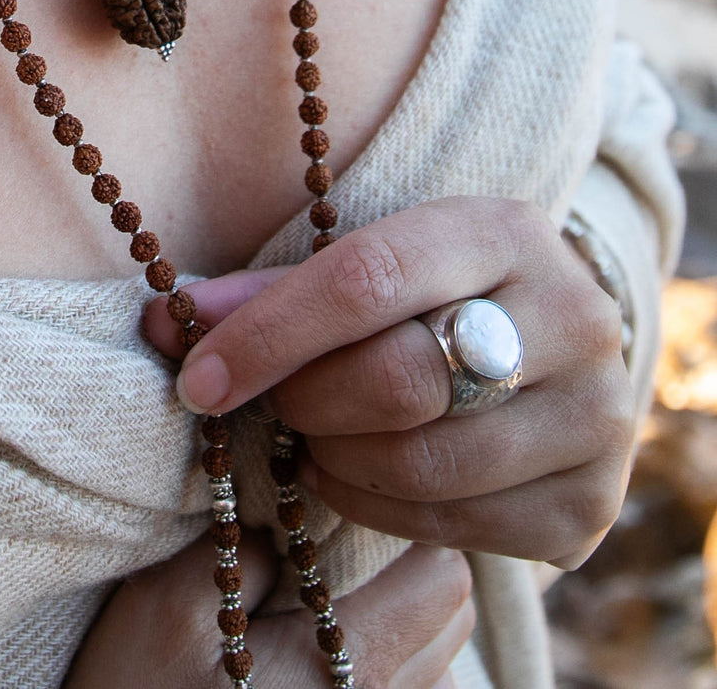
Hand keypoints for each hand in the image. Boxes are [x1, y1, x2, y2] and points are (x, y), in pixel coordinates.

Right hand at [64, 534, 471, 688]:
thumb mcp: (167, 607)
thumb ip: (241, 547)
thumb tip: (292, 511)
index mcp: (348, 673)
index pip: (442, 576)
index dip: (402, 526)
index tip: (347, 505)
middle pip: (452, 616)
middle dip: (408, 563)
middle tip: (339, 539)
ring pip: (437, 660)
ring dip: (400, 617)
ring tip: (326, 598)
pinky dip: (384, 664)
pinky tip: (319, 654)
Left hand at [145, 196, 634, 569]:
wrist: (551, 350)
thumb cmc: (432, 299)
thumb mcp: (369, 268)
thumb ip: (270, 295)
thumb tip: (166, 322)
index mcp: (505, 232)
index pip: (369, 278)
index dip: (269, 335)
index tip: (197, 380)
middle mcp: (573, 317)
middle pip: (399, 378)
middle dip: (307, 401)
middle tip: (277, 406)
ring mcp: (595, 416)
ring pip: (423, 464)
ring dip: (336, 463)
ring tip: (316, 441)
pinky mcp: (590, 506)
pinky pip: (451, 529)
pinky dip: (377, 513)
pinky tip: (359, 479)